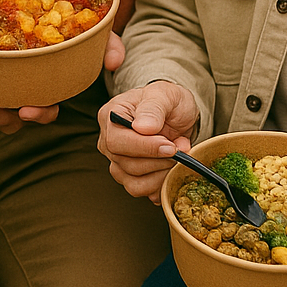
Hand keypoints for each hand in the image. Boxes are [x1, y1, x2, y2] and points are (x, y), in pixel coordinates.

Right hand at [97, 81, 200, 202]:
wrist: (176, 114)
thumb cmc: (167, 101)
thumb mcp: (164, 94)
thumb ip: (153, 108)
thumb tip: (142, 127)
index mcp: (110, 117)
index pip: (117, 142)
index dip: (145, 148)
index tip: (171, 146)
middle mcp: (108, 142)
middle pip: (125, 165)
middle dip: (159, 161)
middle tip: (178, 147)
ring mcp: (117, 162)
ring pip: (133, 183)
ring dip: (161, 174)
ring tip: (175, 157)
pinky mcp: (130, 177)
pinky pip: (143, 192)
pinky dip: (161, 185)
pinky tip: (170, 169)